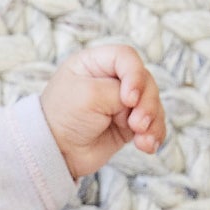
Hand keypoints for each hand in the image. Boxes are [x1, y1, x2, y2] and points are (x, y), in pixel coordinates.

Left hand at [39, 44, 167, 178]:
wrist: (55, 153)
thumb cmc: (64, 118)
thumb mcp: (90, 95)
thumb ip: (120, 91)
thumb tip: (140, 104)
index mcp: (94, 63)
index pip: (126, 57)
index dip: (135, 75)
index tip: (128, 99)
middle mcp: (110, 79)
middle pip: (145, 80)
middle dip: (146, 103)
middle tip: (137, 124)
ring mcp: (121, 102)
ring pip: (152, 103)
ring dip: (152, 121)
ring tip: (142, 139)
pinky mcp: (128, 124)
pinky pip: (152, 124)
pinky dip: (154, 134)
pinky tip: (148, 146)